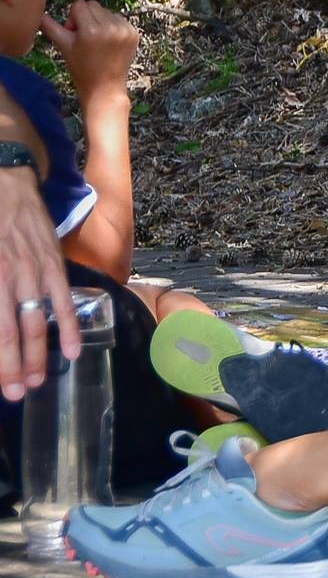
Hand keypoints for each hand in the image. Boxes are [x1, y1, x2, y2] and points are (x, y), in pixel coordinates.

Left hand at [0, 167, 80, 399]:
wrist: (4, 182)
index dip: (1, 362)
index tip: (4, 387)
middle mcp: (10, 279)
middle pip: (14, 332)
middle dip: (16, 367)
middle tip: (18, 394)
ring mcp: (33, 272)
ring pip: (37, 321)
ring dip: (38, 354)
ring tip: (38, 381)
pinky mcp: (52, 264)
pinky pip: (62, 300)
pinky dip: (68, 326)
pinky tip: (71, 350)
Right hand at [41, 1, 137, 103]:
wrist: (105, 87)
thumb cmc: (81, 68)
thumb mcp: (64, 46)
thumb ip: (50, 27)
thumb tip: (39, 14)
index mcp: (91, 30)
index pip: (79, 5)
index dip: (73, 18)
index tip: (74, 34)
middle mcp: (110, 27)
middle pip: (93, 5)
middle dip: (86, 18)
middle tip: (84, 38)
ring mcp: (125, 30)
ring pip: (107, 11)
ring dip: (100, 22)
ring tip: (97, 42)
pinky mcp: (134, 33)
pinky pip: (119, 19)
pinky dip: (112, 26)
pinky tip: (109, 42)